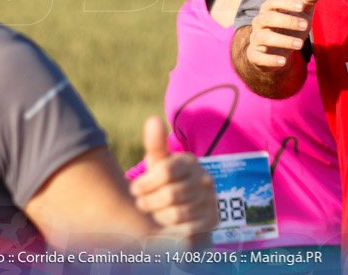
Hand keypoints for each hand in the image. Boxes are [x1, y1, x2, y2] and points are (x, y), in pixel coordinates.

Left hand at [129, 116, 217, 243]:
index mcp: (190, 161)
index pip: (166, 171)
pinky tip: (167, 222)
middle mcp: (205, 178)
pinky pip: (187, 229)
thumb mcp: (159, 164)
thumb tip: (152, 119)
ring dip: (159, 216)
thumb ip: (155, 145)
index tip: (135, 189)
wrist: (186, 207)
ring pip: (177, 213)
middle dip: (150, 202)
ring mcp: (211, 199)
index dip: (146, 182)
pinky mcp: (212, 219)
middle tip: (141, 203)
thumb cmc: (166, 182)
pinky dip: (171, 228)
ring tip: (154, 212)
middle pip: (170, 194)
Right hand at [246, 0, 321, 70]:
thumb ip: (308, 0)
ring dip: (282, 40)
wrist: (279, 53)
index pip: (274, 1)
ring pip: (263, 37)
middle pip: (268, 17)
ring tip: (300, 44)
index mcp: (269, 9)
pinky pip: (258, 56)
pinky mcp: (254, 55)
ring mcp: (255, 39)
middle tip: (306, 25)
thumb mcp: (302, 15)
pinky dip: (270, 59)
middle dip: (287, 21)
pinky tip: (283, 61)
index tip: (302, 6)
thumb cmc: (290, 29)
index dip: (287, 2)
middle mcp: (259, 22)